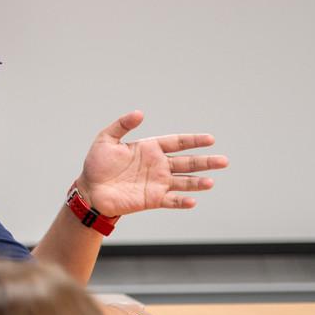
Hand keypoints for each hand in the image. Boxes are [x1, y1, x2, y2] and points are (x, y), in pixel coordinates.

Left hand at [77, 111, 227, 217]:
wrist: (90, 190)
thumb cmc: (97, 164)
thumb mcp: (106, 139)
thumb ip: (122, 125)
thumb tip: (140, 113)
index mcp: (150, 149)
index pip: (177, 142)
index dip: (193, 141)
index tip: (210, 139)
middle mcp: (158, 165)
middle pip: (187, 162)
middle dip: (206, 162)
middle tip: (224, 161)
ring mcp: (157, 183)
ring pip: (184, 182)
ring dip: (198, 183)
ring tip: (211, 182)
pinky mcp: (152, 199)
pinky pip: (171, 201)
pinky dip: (182, 201)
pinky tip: (193, 201)